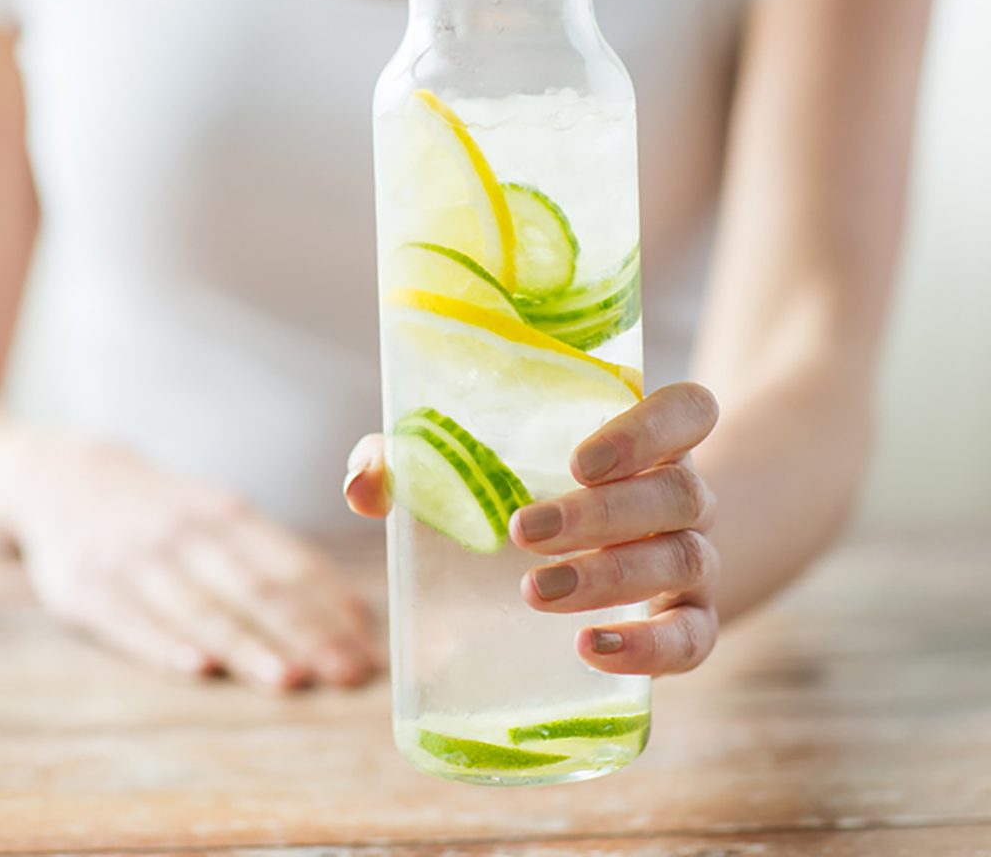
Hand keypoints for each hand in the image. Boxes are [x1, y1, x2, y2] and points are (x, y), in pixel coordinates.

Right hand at [9, 441, 377, 690]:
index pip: (291, 564)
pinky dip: (166, 645)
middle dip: (306, 634)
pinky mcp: (87, 588)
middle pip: (256, 589)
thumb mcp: (217, 513)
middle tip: (346, 675)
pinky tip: (198, 668)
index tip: (366, 649)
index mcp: (227, 513)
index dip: (332, 608)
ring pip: (201, 608)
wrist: (63, 477)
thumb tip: (352, 613)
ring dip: (248, 646)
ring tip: (290, 679)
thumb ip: (276, 559)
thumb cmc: (164, 512)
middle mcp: (186, 532)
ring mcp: (136, 560)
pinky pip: (131, 621)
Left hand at [344, 382, 719, 675]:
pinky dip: (650, 648)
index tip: (580, 459)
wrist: (614, 558)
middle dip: (600, 514)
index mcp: (646, 438)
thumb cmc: (531, 492)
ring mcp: (696, 560)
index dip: (650, 427)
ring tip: (536, 591)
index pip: (689, 410)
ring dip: (611, 576)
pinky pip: (693, 640)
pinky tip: (592, 649)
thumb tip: (364, 485)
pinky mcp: (690, 623)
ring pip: (682, 559)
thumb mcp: (479, 464)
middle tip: (523, 532)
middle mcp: (683, 493)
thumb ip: (413, 458)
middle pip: (677, 492)